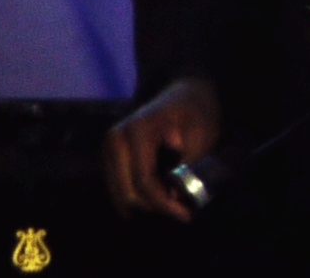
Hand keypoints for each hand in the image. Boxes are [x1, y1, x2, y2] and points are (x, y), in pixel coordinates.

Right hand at [104, 76, 221, 220]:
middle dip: (155, 206)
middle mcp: (116, 137)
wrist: (186, 94)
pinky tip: (161, 193)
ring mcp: (109, 147)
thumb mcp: (201, 135)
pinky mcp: (109, 157)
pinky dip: (140, 196)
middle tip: (182, 210)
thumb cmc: (196, 114)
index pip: (144, 181)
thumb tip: (172, 195)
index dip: (164, 203)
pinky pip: (120, 188)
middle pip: (128, 192)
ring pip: (121, 194)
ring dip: (147, 203)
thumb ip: (185, 165)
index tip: (187, 215)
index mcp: (138, 128)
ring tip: (174, 200)